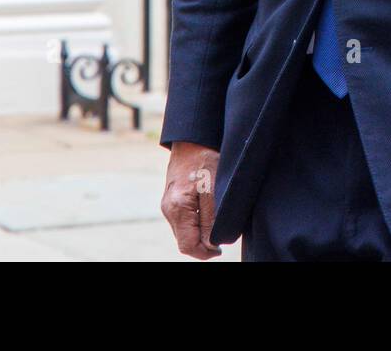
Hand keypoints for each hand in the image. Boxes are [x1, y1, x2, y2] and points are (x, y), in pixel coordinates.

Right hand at [161, 141, 221, 258]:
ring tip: (217, 225)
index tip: (221, 249)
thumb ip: (211, 219)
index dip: (205, 253)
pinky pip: (183, 221)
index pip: (187, 246)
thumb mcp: (214, 189)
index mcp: (177, 208)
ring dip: (200, 234)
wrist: (192, 137)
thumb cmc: (205, 158)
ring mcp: (168, 204)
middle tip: (222, 238)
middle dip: (203, 244)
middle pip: (184, 241)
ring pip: (184, 232)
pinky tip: (208, 215)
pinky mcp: (172, 199)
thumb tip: (212, 245)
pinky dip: (196, 224)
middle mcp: (168, 209)